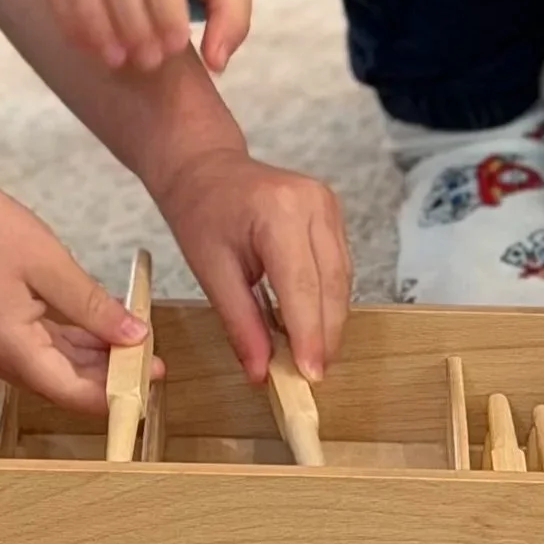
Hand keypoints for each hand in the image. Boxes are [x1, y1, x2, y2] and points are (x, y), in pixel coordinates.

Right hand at [0, 173, 150, 413]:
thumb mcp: (51, 264)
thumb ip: (94, 307)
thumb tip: (136, 338)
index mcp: (8, 347)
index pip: (71, 392)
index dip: (115, 391)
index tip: (151, 376)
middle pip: (61, 383)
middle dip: (107, 373)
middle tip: (150, 356)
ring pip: (49, 366)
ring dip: (89, 357)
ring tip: (131, 340)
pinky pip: (33, 349)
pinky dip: (65, 342)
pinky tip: (96, 330)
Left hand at [154, 145, 348, 385]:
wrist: (204, 167)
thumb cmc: (200, 210)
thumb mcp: (210, 270)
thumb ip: (240, 322)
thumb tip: (261, 372)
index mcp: (277, 211)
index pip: (302, 285)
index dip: (309, 336)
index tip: (309, 376)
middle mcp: (312, 203)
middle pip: (331, 285)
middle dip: (324, 336)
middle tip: (310, 376)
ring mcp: (327, 204)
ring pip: (342, 280)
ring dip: (329, 321)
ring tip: (308, 355)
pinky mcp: (332, 211)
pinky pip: (339, 266)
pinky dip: (327, 299)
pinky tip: (310, 322)